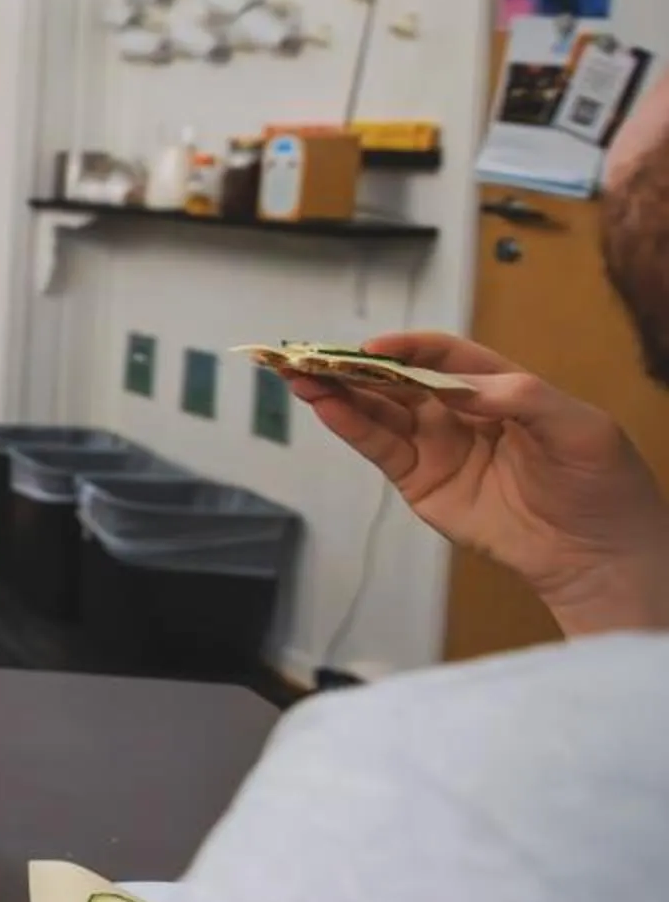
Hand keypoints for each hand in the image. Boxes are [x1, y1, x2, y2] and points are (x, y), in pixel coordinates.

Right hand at [288, 332, 668, 634]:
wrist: (596, 554)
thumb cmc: (601, 484)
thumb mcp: (579, 428)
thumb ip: (521, 397)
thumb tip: (462, 388)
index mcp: (498, 387)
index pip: (443, 356)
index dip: (407, 347)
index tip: (376, 347)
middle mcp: (459, 412)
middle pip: (396, 378)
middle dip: (352, 363)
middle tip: (310, 351)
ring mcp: (436, 447)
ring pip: (376, 409)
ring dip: (336, 390)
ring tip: (299, 374)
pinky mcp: (420, 482)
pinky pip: (379, 448)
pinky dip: (349, 426)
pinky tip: (324, 407)